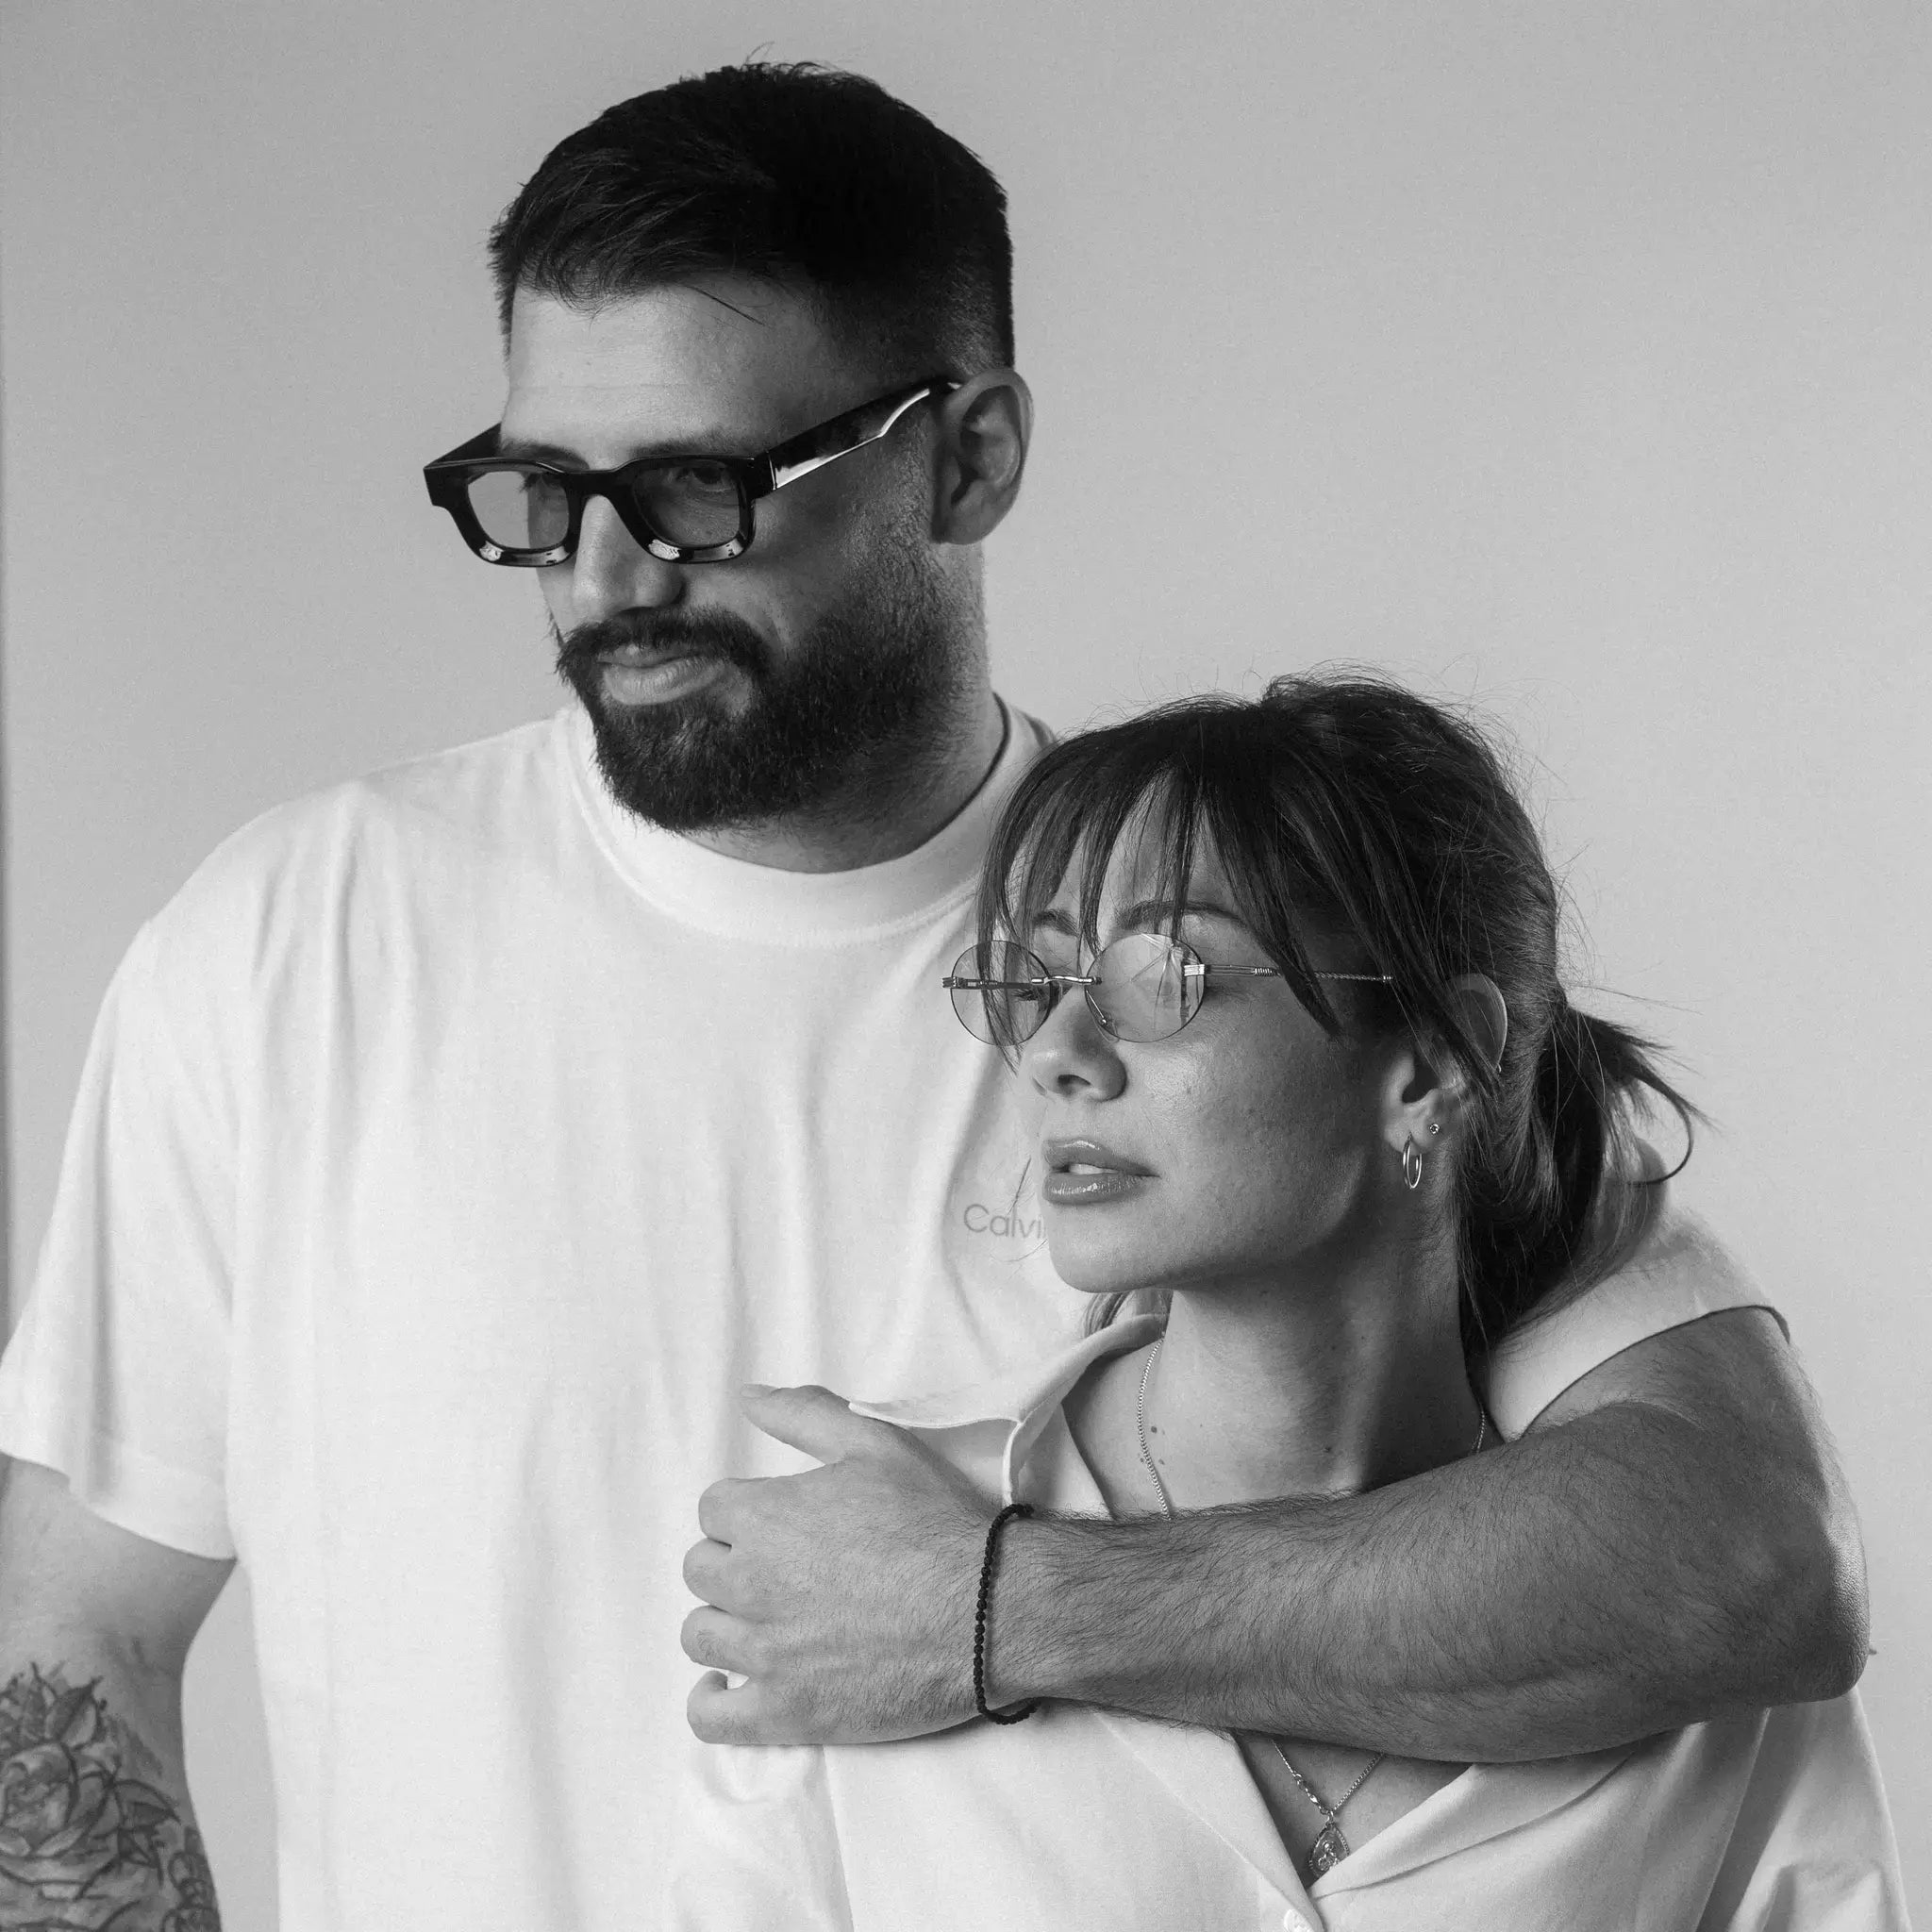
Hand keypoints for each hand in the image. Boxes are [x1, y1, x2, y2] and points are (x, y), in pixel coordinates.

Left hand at [682, 1385, 998, 1743]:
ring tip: (766, 1621)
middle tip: (784, 1570)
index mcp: (765, 1517)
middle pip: (700, 1570)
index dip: (747, 1511)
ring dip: (725, 1624)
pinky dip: (710, 1703)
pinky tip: (730, 1686)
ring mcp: (766, 1654)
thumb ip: (801, 1413)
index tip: (781, 1524)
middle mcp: (751, 1585)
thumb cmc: (935, 1521)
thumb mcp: (874, 1443)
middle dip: (734, 1563)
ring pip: (700, 1636)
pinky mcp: (787, 1712)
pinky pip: (712, 1719)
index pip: (713, 1509)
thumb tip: (747, 1396)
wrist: (991, 1607)